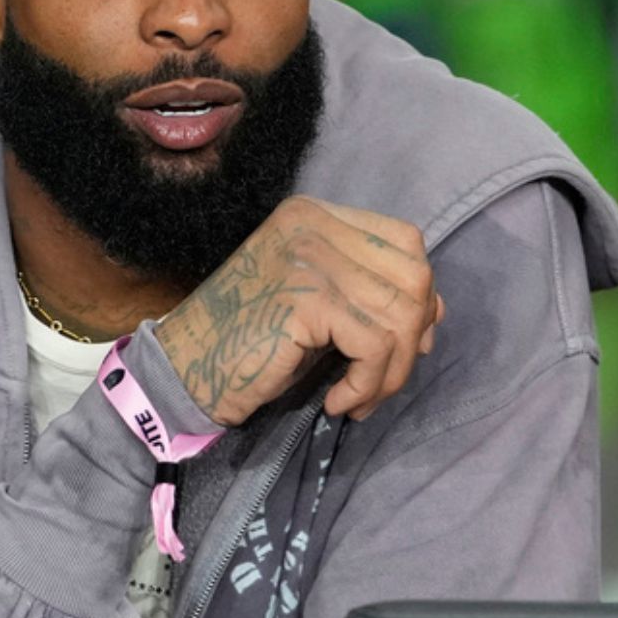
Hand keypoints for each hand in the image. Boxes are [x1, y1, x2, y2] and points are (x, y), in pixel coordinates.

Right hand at [156, 196, 442, 425]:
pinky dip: (367, 385)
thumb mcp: (314, 306)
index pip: (405, 241)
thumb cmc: (244, 343)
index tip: (403, 345)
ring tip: (358, 400)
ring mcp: (308, 257)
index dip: (418, 296)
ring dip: (390, 374)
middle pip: (413, 277)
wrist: (182, 371)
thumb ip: (366, 294)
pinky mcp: (306, 298)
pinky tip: (337, 402)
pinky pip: (374, 346)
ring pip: (400, 316)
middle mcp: (312, 224)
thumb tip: (436, 313)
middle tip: (380, 383)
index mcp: (314, 215)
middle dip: (412, 341)